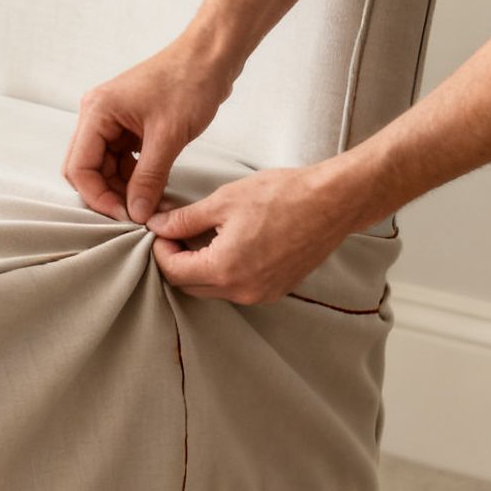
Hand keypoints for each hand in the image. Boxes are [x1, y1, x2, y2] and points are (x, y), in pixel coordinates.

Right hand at [63, 40, 234, 223]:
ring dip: (124, 189)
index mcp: (97, 112)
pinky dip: (135, 178)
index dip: (98, 197)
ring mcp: (112, 120)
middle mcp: (97, 116)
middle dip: (109, 195)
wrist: (211, 57)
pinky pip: (122, 160)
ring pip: (105, 168)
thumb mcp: (168, 136)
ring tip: (151, 205)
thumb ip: (149, 178)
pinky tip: (155, 190)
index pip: (79, 168)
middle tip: (136, 215)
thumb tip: (136, 213)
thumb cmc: (189, 82)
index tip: (125, 216)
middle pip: (87, 170)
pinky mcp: (128, 126)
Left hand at [148, 161, 372, 305]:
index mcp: (224, 269)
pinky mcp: (275, 290)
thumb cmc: (282, 196)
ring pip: (213, 290)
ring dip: (201, 269)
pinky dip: (225, 273)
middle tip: (177, 234)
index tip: (161, 232)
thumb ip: (185, 219)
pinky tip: (229, 246)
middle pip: (190, 286)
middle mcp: (241, 291)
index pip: (173, 272)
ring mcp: (260, 295)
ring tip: (203, 238)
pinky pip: (237, 289)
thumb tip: (157, 225)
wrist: (332, 202)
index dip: (161, 251)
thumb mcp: (224, 201)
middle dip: (177, 262)